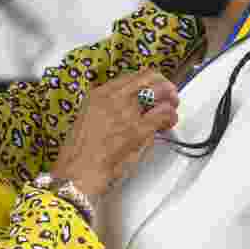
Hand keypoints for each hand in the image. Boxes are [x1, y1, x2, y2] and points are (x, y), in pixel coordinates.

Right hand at [50, 69, 178, 200]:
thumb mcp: (87, 120)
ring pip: (159, 92)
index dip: (147, 81)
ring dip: (169, 100)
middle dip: (162, 85)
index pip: (131, 76)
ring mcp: (127, 112)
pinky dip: (170, 117)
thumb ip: (106, 109)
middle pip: (148, 79)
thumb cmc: (80, 153)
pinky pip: (164, 114)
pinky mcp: (139, 129)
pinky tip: (168, 124)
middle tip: (169, 95)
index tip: (153, 87)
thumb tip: (128, 108)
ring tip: (171, 110)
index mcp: (98, 95)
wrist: (78, 171)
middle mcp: (113, 98)